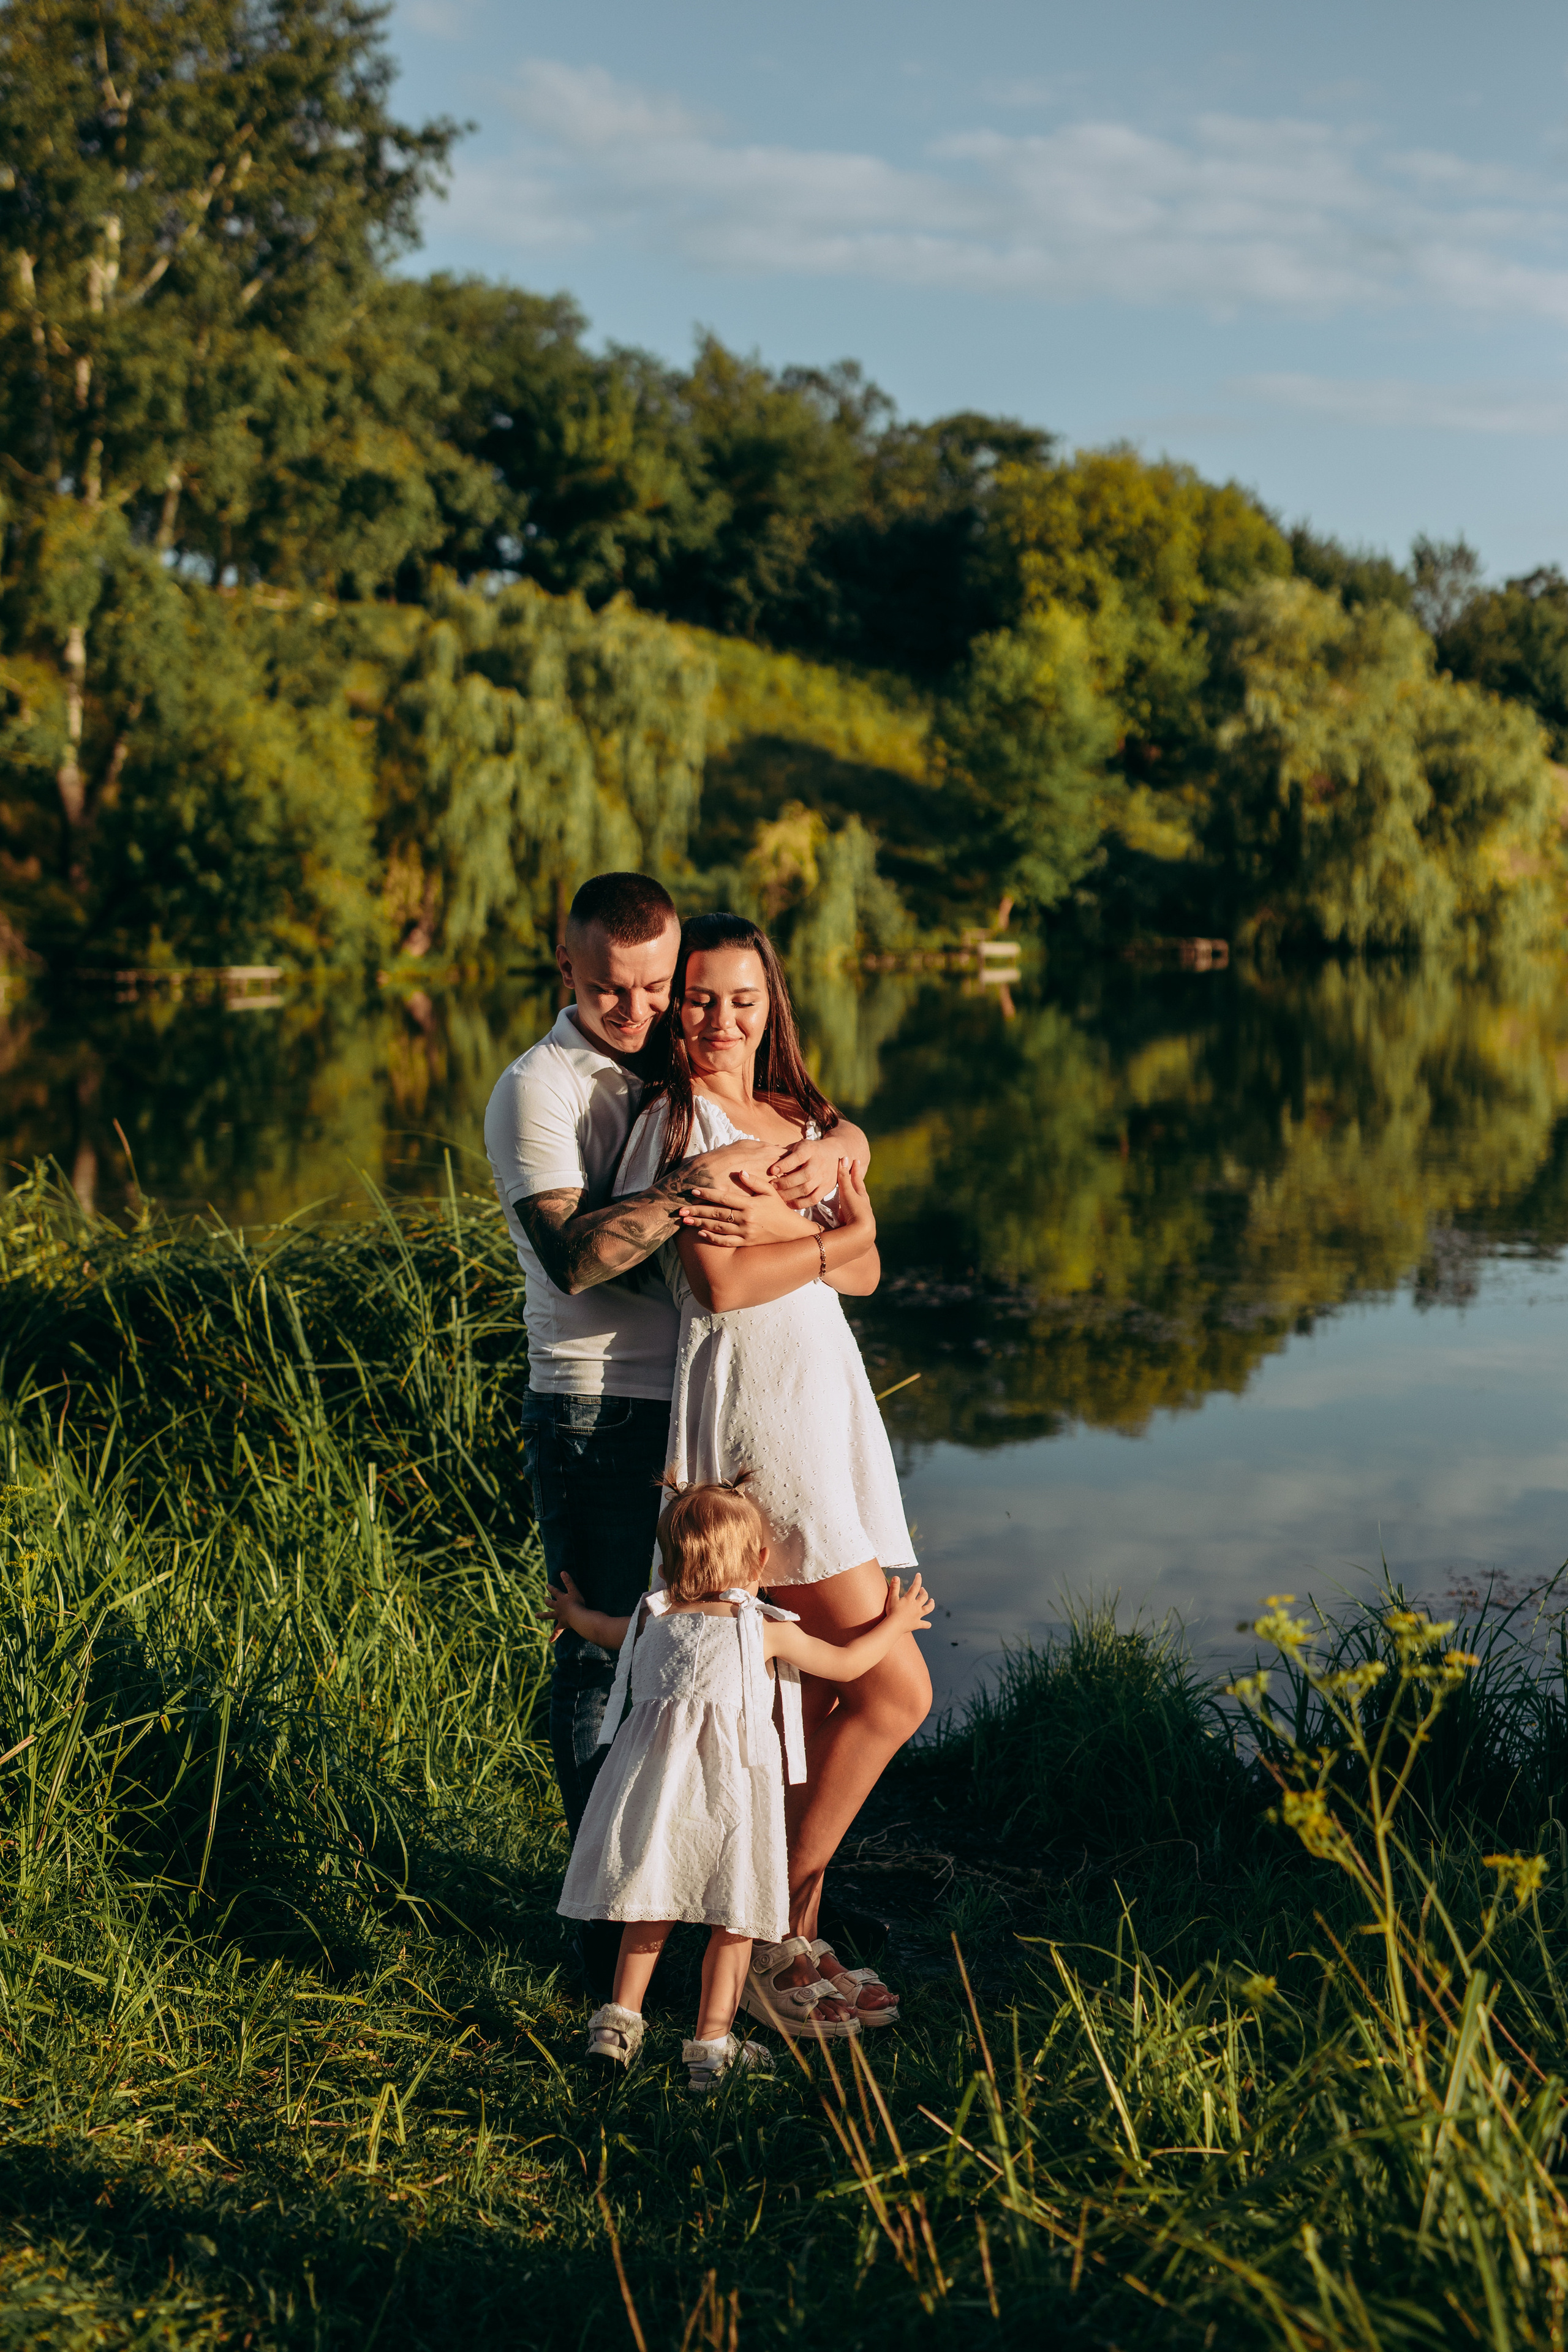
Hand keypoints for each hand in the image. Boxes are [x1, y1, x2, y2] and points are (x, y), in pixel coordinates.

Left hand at [543, 1572, 582, 1642]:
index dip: (551, 1588)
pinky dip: (553, 1635)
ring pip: (549, 1616)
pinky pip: (557, 1631)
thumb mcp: (574, 1590)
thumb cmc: (577, 1603)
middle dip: (547, 1600)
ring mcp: (559, 1616)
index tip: (547, 1585)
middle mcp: (558, 1608)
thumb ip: (569, 1581)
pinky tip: (550, 1640)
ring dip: (542, 1615)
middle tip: (545, 1599)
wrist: (578, 1616)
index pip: (555, 1592)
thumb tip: (562, 1571)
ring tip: (536, 1615)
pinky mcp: (562, 1624)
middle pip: (550, 1604)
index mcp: (561, 1599)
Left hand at [681, 1167, 809, 1246]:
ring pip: (717, 1228)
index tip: (693, 1190)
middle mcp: (745, 1219)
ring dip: (699, 1224)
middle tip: (680, 1208)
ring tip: (685, 1220)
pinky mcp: (745, 1242)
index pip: (724, 1198)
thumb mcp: (770, 1191)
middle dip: (697, 1211)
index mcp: (750, 1204)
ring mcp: (744, 1233)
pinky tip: (701, 1233)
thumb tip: (739, 1172)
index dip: (707, 1193)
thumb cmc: (779, 1209)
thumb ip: (755, 1181)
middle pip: (716, 1214)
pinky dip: (712, 1238)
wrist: (791, 1232)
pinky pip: (725, 1242)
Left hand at [769, 1128, 861, 1204]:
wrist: (835, 1153)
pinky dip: (799, 1203)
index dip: (785, 1164)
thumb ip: (785, 1153)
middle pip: (804, 1175)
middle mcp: (819, 1163)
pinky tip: (788, 1202)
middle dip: (786, 1182)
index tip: (772, 1170)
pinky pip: (812, 1199)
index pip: (798, 1156)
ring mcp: (824, 1177)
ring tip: (777, 1196)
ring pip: (807, 1189)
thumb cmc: (809, 1150)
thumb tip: (766, 1159)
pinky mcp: (826, 1188)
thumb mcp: (798, 1145)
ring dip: (790, 1194)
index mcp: (810, 1149)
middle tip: (772, 1185)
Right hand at [832, 1158, 875, 1246]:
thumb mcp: (847, 1192)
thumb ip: (844, 1178)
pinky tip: (847, 1214)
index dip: (855, 1170)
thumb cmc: (855, 1210)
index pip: (857, 1179)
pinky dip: (849, 1210)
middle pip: (860, 1190)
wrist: (861, 1233)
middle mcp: (863, 1204)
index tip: (855, 1160)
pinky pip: (852, 1214)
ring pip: (858, 1202)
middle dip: (857, 1181)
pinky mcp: (856, 1224)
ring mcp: (860, 1214)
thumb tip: (844, 1158)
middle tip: (856, 1173)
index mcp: (861, 1195)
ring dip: (854, 1196)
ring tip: (852, 1193)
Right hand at [883, 1571, 934, 1636]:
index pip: (915, 1586)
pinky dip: (927, 1624)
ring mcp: (918, 1615)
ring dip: (931, 1604)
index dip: (917, 1579)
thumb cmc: (892, 1611)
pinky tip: (928, 1625)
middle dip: (923, 1592)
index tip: (918, 1575)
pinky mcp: (917, 1624)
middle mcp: (916, 1606)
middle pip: (924, 1597)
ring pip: (928, 1609)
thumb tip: (896, 1577)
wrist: (894, 1625)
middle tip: (922, 1589)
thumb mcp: (892, 1598)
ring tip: (932, 1601)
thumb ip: (894, 1587)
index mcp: (910, 1599)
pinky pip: (924, 1624)